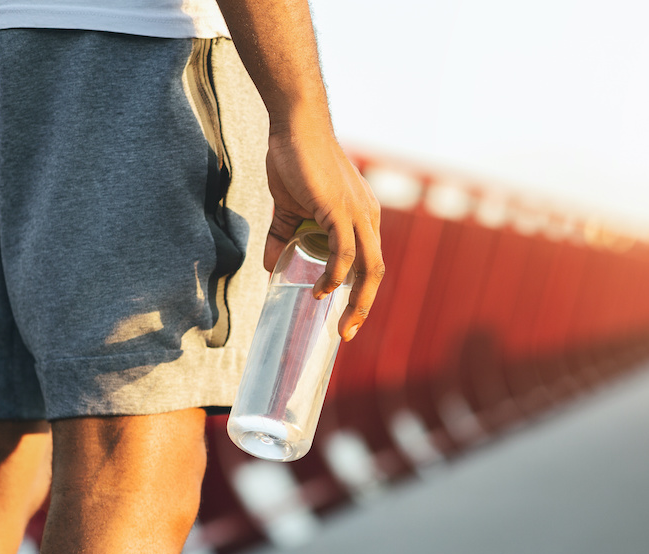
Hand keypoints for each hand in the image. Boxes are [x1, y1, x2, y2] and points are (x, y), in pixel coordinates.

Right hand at [265, 131, 382, 341]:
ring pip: (368, 267)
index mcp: (362, 217)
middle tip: (347, 333)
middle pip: (376, 272)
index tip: (347, 317)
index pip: (371, 263)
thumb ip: (283, 237)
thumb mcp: (288, 208)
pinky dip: (335, 276)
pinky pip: (344, 253)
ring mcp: (357, 213)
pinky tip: (321, 290)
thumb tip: (272, 268)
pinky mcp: (340, 210)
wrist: (295, 126)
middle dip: (364, 306)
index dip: (362, 292)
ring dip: (356, 300)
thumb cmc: (294, 162)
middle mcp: (367, 217)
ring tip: (337, 322)